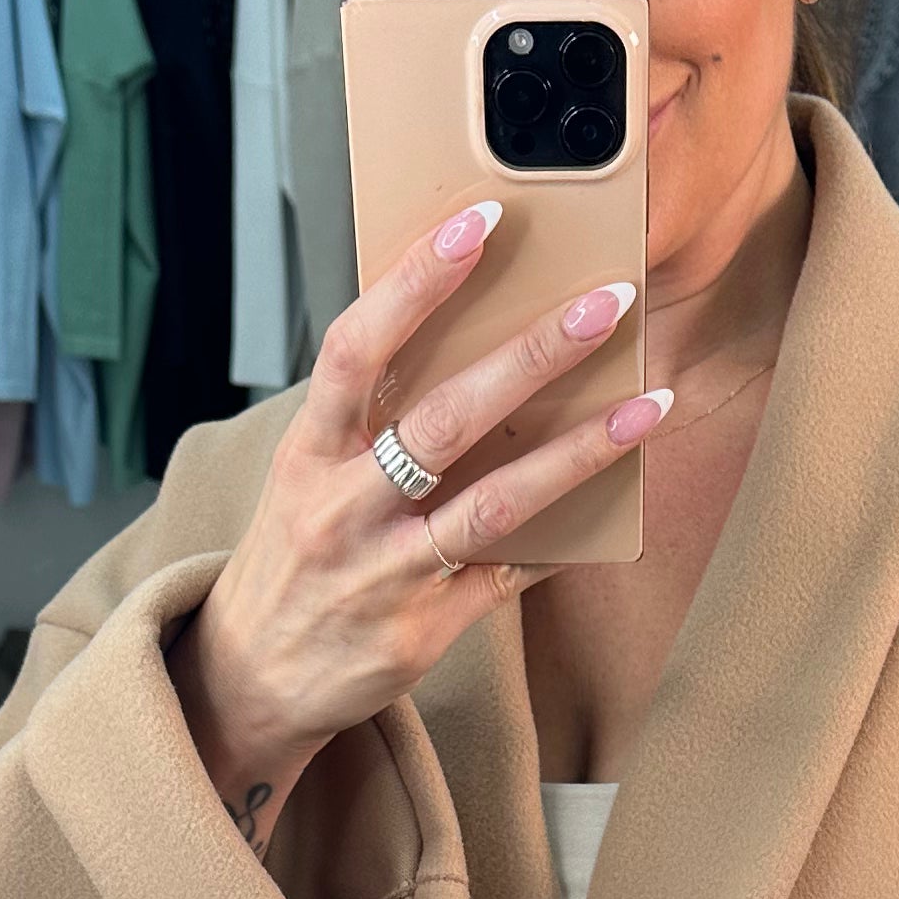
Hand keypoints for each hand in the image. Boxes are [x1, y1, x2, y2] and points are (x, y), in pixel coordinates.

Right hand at [174, 199, 671, 850]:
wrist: (250, 677)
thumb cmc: (293, 555)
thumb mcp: (305, 475)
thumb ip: (367, 417)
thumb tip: (467, 338)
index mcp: (307, 453)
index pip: (356, 347)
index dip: (416, 281)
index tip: (479, 222)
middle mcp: (343, 509)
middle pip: (446, 420)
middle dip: (533, 356)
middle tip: (606, 303)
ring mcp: (386, 574)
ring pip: (496, 503)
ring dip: (580, 451)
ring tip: (649, 405)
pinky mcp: (423, 629)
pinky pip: (510, 576)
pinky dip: (565, 542)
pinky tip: (618, 509)